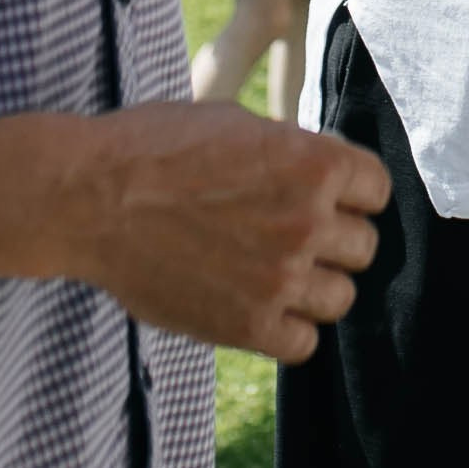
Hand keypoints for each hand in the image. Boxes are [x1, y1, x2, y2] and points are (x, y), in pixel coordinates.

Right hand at [62, 103, 390, 360]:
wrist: (91, 197)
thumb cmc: (157, 147)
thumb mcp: (239, 124)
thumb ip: (290, 152)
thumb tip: (321, 174)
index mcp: (313, 163)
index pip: (377, 190)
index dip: (353, 193)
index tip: (329, 198)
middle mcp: (307, 221)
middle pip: (364, 247)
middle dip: (335, 240)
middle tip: (297, 236)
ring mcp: (280, 277)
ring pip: (340, 298)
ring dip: (316, 287)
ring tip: (279, 274)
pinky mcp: (247, 325)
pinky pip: (304, 343)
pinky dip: (289, 329)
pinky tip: (262, 307)